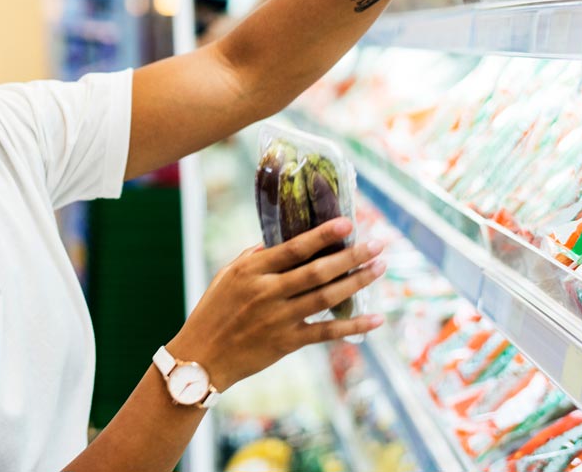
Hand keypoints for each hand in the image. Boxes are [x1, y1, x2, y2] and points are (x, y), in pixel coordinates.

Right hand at [168, 219, 384, 391]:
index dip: (323, 235)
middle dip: (352, 255)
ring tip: (379, 268)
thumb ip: (254, 258)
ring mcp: (279, 318)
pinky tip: (375, 318)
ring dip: (357, 282)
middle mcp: (267, 291)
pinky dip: (353, 326)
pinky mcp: (287, 342)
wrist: (202, 357)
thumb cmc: (213, 311)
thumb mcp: (226, 276)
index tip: (348, 223)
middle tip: (378, 245)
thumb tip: (280, 242)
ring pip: (327, 297)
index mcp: (251, 270)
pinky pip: (327, 332)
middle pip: (318, 271)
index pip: (294, 247)